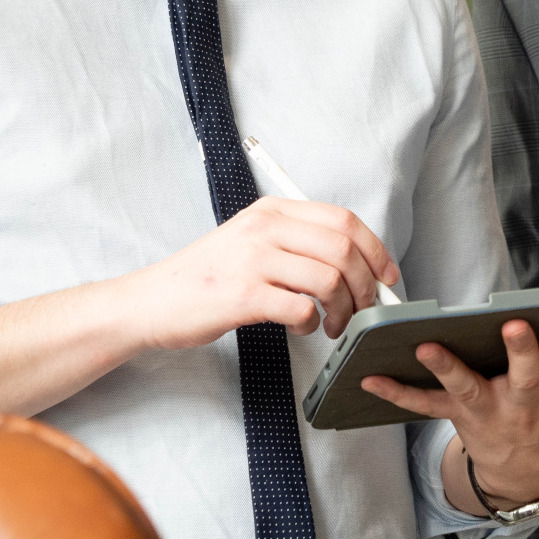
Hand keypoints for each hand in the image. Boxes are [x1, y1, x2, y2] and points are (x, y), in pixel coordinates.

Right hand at [125, 197, 399, 347]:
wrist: (151, 301)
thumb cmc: (207, 277)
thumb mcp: (251, 241)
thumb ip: (296, 244)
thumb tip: (355, 266)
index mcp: (272, 210)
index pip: (343, 219)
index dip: (374, 249)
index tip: (387, 275)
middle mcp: (265, 227)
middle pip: (343, 249)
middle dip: (365, 284)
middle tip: (364, 308)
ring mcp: (253, 259)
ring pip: (329, 279)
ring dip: (343, 309)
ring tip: (332, 325)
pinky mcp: (242, 295)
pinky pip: (301, 307)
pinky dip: (312, 323)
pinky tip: (302, 328)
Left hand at [360, 314, 538, 510]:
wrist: (528, 474)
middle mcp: (527, 402)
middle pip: (525, 376)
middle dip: (521, 351)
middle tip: (513, 325)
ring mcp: (490, 410)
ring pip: (467, 388)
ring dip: (446, 367)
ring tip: (427, 345)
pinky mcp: (457, 415)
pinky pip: (423, 406)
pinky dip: (394, 393)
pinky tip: (368, 375)